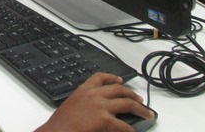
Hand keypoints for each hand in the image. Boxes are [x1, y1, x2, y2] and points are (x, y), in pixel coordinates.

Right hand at [35, 73, 153, 131]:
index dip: (112, 77)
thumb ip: (84, 104)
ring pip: (127, 103)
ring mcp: (101, 106)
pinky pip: (124, 124)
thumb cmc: (61, 123)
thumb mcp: (71, 106)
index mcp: (83, 90)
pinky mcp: (105, 120)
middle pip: (118, 89)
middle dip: (131, 93)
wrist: (57, 131)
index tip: (119, 79)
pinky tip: (133, 131)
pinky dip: (130, 129)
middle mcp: (94, 95)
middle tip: (139, 98)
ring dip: (140, 108)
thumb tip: (94, 110)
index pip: (100, 77)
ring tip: (147, 112)